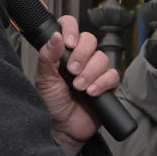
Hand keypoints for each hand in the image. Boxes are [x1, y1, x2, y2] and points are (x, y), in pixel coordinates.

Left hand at [35, 12, 118, 151]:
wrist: (63, 128)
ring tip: (79, 87)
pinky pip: (112, 76)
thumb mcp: (44, 79)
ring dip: (89, 73)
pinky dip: (101, 83)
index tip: (68, 43)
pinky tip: (91, 92)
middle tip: (71, 71)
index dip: (71, 29)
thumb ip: (47, 56)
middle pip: (90, 40)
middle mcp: (81, 58)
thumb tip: (55, 36)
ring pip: (102, 58)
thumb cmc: (52, 104)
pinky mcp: (108, 85)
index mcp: (64, 52)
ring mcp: (95, 71)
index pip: (70, 27)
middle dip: (81, 55)